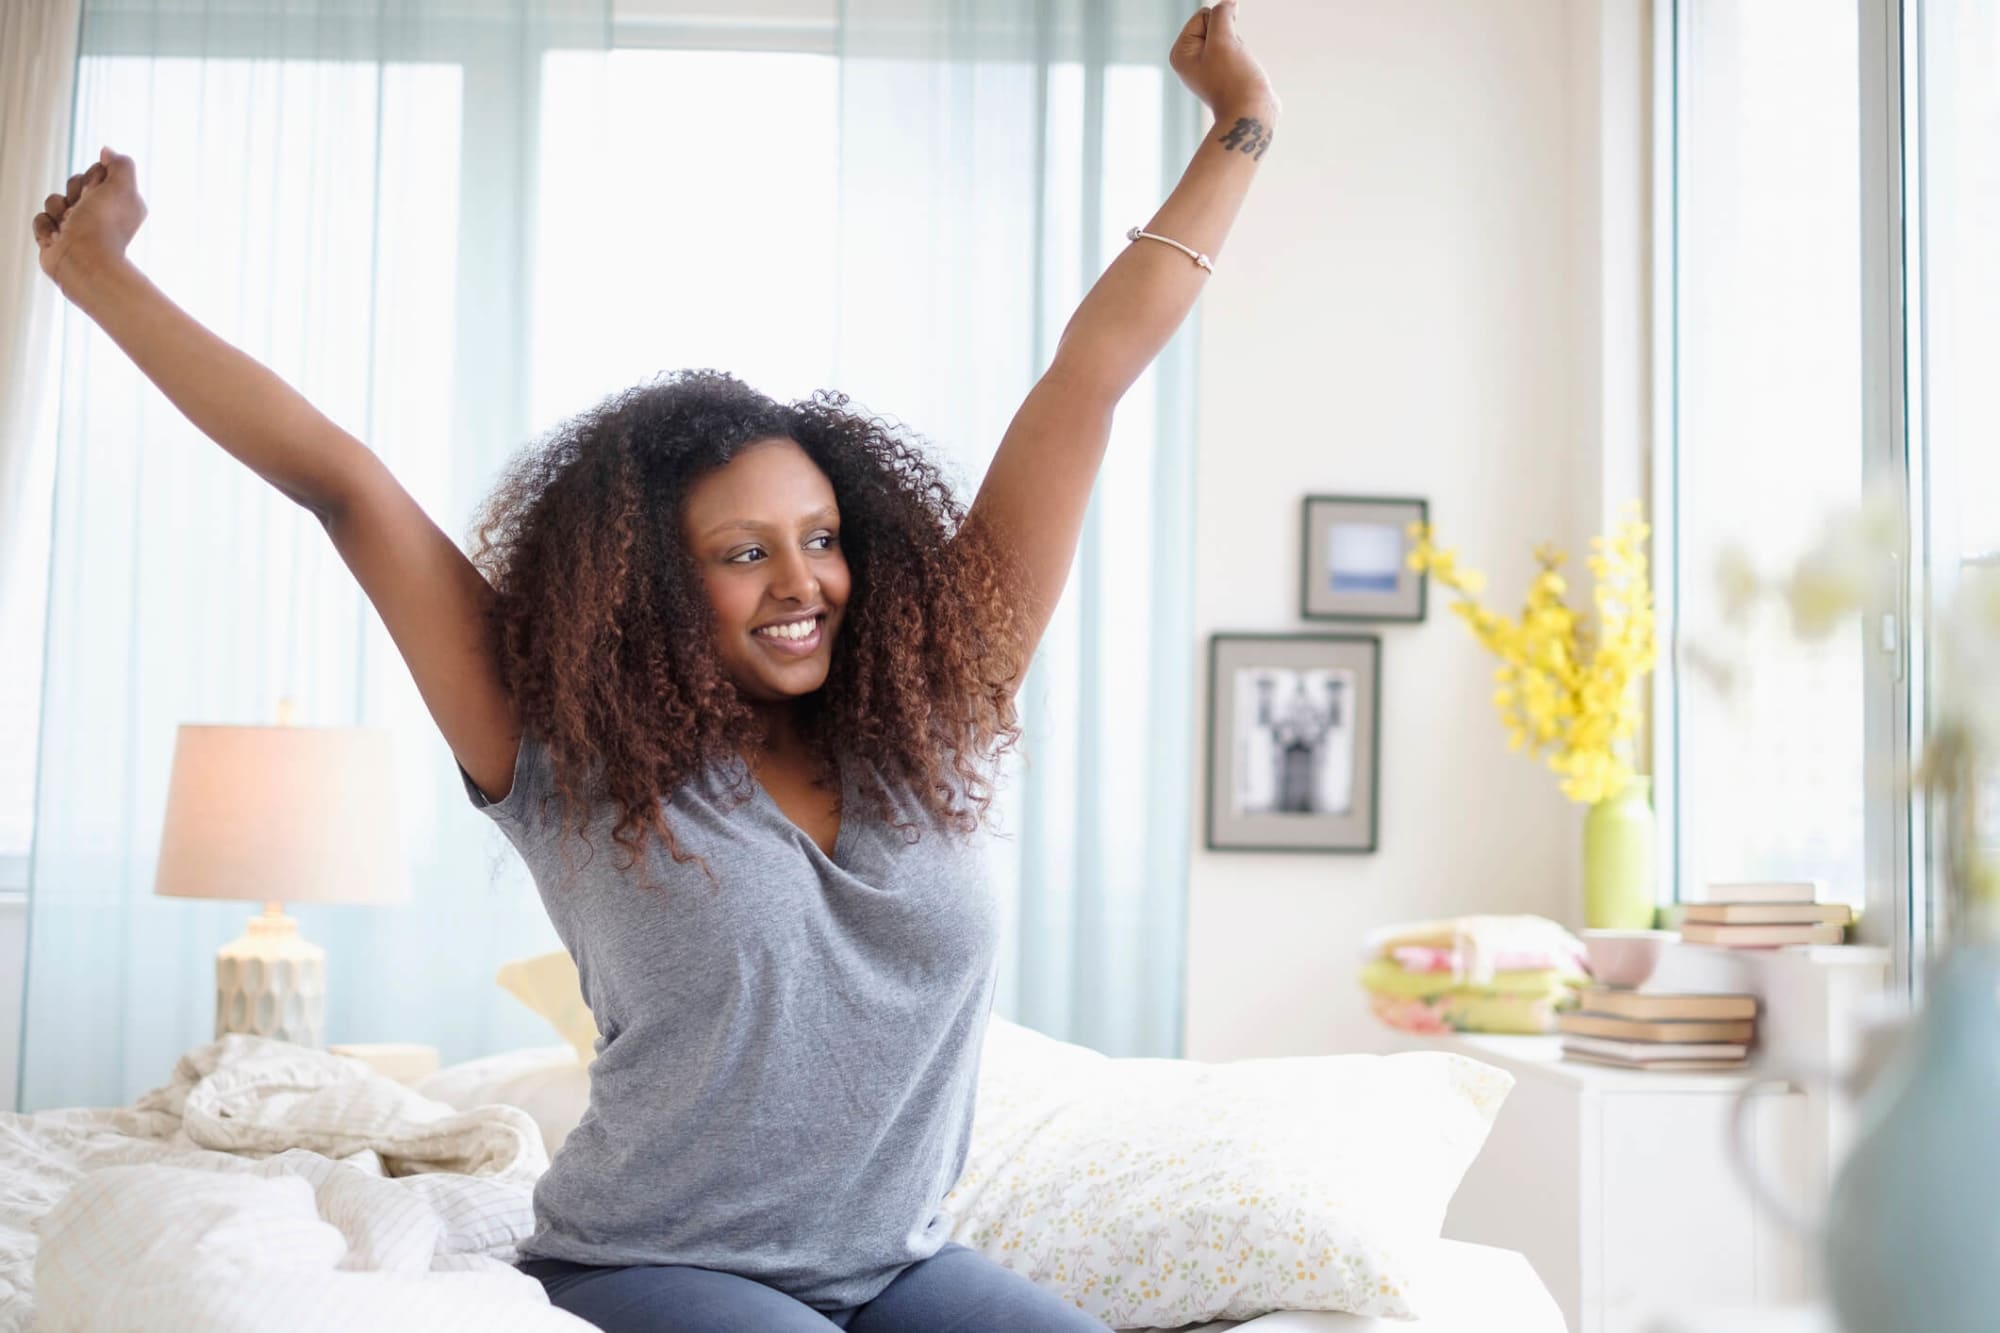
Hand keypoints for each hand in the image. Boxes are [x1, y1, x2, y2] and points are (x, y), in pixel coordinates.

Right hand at [31, 148, 147, 288]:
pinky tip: (58, 238)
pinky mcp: (57, 239)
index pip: (97, 172)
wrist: (83, 262)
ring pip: (55, 200)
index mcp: (118, 203)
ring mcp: (77, 227)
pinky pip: (42, 219)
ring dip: (58, 210)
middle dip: (74, 192)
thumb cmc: (103, 226)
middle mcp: (99, 214)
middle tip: (82, 209)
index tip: (97, 191)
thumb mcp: (122, 187)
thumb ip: (120, 164)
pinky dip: (46, 227)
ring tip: (69, 226)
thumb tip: (107, 152)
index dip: (93, 178)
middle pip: (74, 184)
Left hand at [1170, 1, 1278, 124]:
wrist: (1250, 115)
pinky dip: (1243, 57)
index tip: (1224, 51)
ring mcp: (1207, 67)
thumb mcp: (1224, 40)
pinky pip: (1236, 50)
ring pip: (1229, 36)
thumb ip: (1222, 13)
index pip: (1203, 14)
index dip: (1220, 27)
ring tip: (1238, 69)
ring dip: (1238, 47)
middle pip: (1216, 24)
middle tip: (1232, 62)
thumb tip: (1229, 3)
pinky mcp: (1223, 72)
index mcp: (1180, 53)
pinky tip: (1242, 73)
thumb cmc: (1235, 80)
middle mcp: (1190, 60)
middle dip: (1230, 37)